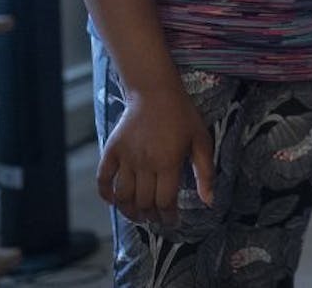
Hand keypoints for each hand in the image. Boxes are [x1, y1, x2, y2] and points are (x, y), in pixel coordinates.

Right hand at [96, 84, 213, 226]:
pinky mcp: (111, 150)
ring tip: (138, 215)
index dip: (168, 216)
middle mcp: (144, 163)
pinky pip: (102, 179)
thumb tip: (209, 201)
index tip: (172, 220)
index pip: (164, 201)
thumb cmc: (182, 116)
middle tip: (156, 219)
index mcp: (168, 162)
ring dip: (129, 211)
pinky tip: (114, 201)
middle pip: (143, 202)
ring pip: (122, 196)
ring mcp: (125, 158)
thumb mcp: (201, 140)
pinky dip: (106, 194)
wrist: (155, 92)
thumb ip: (205, 172)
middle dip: (151, 216)